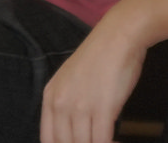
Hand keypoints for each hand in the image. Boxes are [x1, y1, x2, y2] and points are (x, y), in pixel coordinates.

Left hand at [39, 11, 146, 142]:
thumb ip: (67, 104)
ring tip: (110, 142)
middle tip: (95, 141)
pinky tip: (117, 142)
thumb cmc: (101, 56)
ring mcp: (81, 106)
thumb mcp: (71, 79)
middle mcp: (61, 103)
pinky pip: (101, 140)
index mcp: (50, 97)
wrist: (119, 36)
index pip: (48, 139)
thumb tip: (75, 131)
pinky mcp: (103, 108)